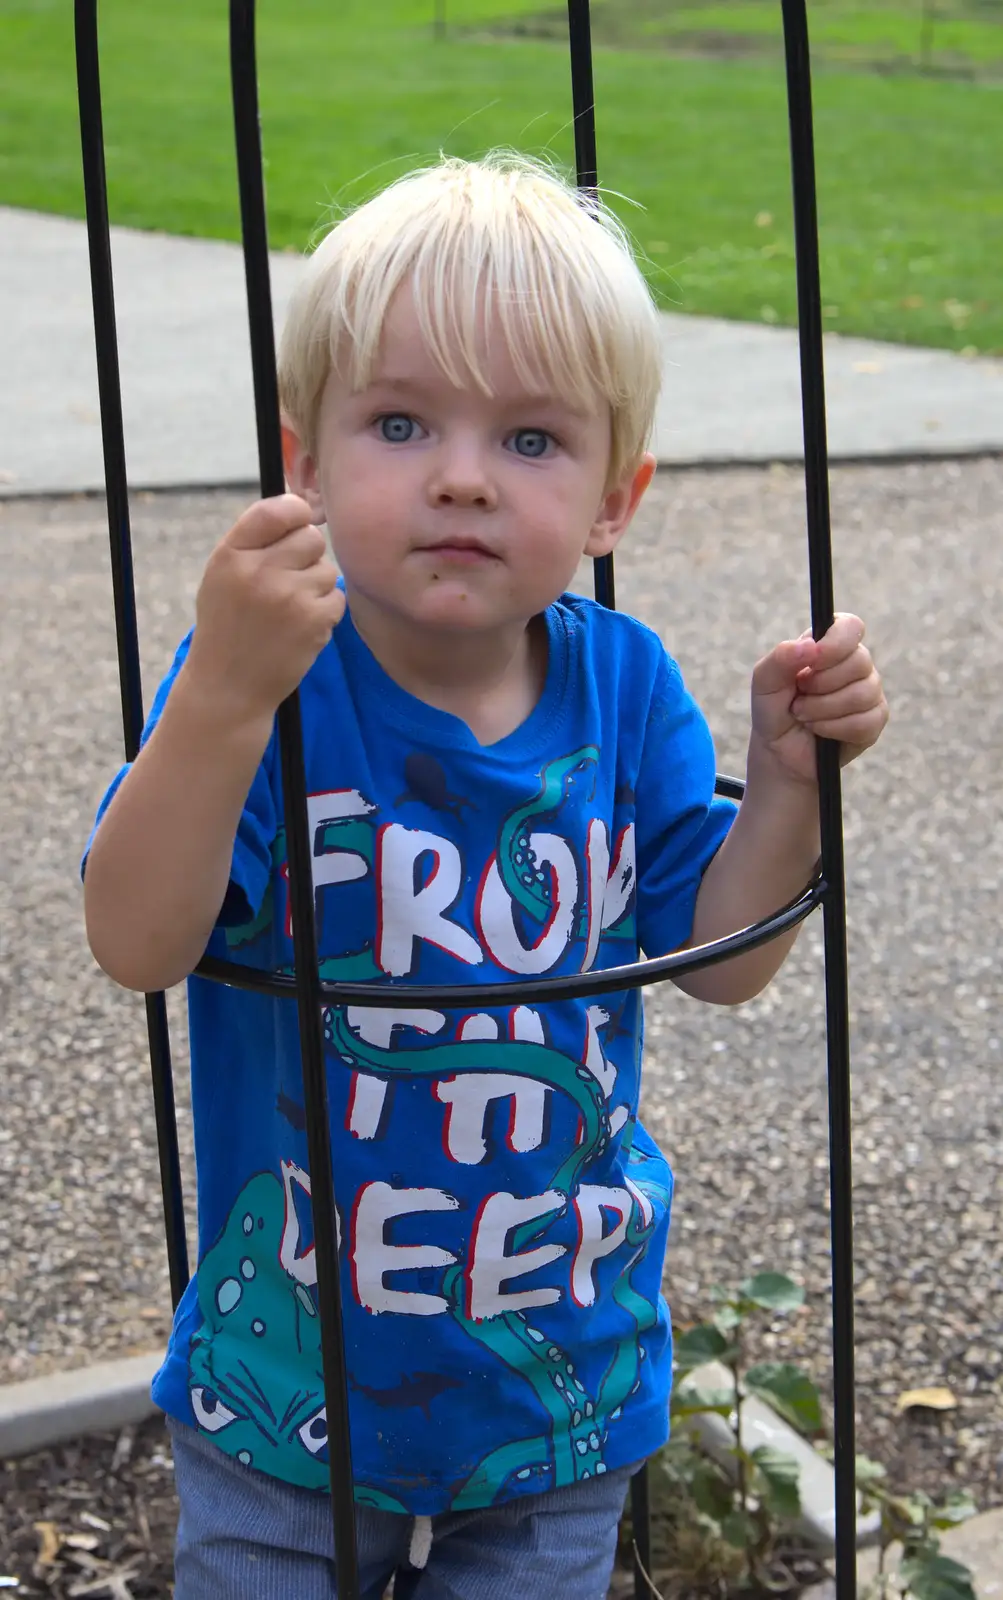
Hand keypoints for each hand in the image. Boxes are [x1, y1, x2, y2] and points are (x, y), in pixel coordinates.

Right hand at [184, 494, 344, 726]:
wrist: (228, 687)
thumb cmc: (228, 626)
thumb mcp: (222, 576)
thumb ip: (255, 542)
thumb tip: (303, 508)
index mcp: (232, 555)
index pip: (277, 510)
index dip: (295, 514)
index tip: (297, 524)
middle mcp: (259, 571)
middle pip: (311, 537)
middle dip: (307, 556)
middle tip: (289, 580)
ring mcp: (289, 597)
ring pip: (327, 569)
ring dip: (317, 587)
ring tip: (290, 610)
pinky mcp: (313, 622)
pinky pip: (337, 598)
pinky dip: (325, 611)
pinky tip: (301, 627)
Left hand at [750, 613, 888, 786]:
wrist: (779, 751)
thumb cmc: (774, 710)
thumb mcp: (765, 682)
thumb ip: (780, 658)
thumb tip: (810, 646)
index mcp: (830, 645)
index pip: (850, 627)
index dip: (834, 644)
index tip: (812, 661)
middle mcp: (855, 664)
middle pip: (859, 661)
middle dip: (820, 685)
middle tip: (799, 696)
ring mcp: (869, 692)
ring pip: (862, 694)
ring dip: (823, 710)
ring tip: (804, 715)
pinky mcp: (874, 720)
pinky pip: (864, 722)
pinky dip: (833, 728)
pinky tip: (820, 730)